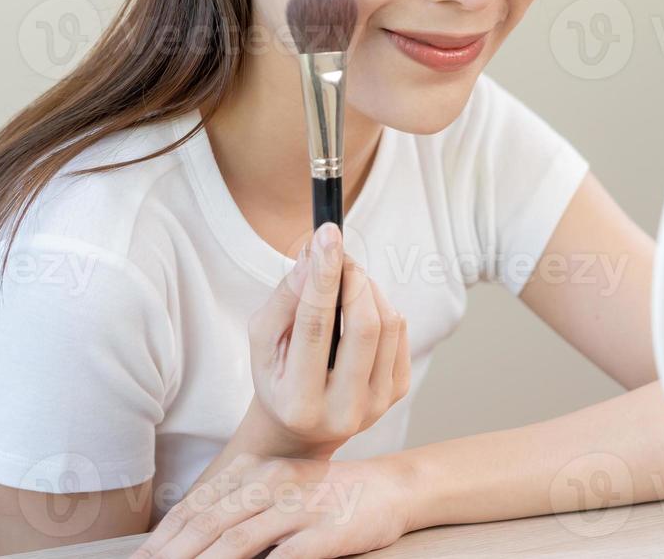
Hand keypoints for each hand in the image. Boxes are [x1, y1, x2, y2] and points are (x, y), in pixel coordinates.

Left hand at [134, 452, 415, 558]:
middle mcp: (272, 483)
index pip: (198, 505)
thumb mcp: (281, 489)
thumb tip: (194, 540)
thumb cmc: (330, 497)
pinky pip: (284, 557)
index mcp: (256, 471)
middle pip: (208, 523)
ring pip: (236, 539)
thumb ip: (242, 508)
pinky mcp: (325, 531)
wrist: (392, 488)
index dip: (164, 535)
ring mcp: (299, 506)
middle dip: (171, 553)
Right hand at [245, 221, 411, 458]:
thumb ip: (286, 298)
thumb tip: (315, 256)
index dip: (323, 275)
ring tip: (346, 283)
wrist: (300, 429)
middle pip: (364, 325)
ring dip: (368, 288)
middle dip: (353, 277)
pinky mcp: (396, 393)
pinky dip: (381, 307)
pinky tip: (359, 310)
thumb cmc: (277, 376)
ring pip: (388, 324)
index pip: (316, 326)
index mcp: (298, 401)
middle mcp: (342, 411)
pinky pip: (400, 332)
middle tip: (339, 255)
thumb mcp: (263, 339)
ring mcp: (376, 405)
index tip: (327, 234)